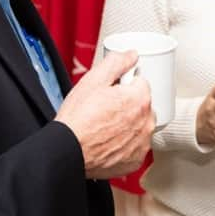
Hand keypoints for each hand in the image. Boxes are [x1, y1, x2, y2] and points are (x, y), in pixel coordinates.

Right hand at [56, 50, 153, 178]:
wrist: (68, 151)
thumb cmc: (78, 120)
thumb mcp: (93, 80)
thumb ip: (116, 62)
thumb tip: (131, 55)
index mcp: (140, 99)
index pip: (140, 82)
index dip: (123, 85)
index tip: (111, 92)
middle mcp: (146, 122)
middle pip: (142, 105)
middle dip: (127, 104)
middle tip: (105, 109)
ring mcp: (142, 143)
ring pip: (140, 125)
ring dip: (128, 124)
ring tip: (105, 126)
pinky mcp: (135, 160)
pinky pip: (135, 146)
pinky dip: (126, 143)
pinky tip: (109, 141)